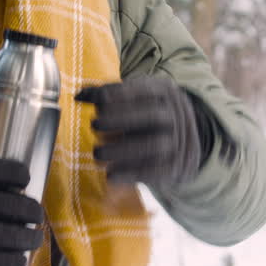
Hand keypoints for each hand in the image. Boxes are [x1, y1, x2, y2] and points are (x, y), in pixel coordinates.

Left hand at [75, 76, 211, 189]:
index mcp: (164, 92)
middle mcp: (176, 115)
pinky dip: (130, 174)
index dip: (117, 95)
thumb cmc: (148, 117)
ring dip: (121, 150)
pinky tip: (110, 175)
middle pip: (151, 116)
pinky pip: (155, 171)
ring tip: (97, 153)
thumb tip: (79, 96)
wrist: (186, 144)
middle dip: (119, 119)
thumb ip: (109, 96)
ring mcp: (178, 142)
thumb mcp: (136, 98)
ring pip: (153, 145)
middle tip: (94, 125)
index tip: (95, 102)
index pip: (143, 90)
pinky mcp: (176, 167)